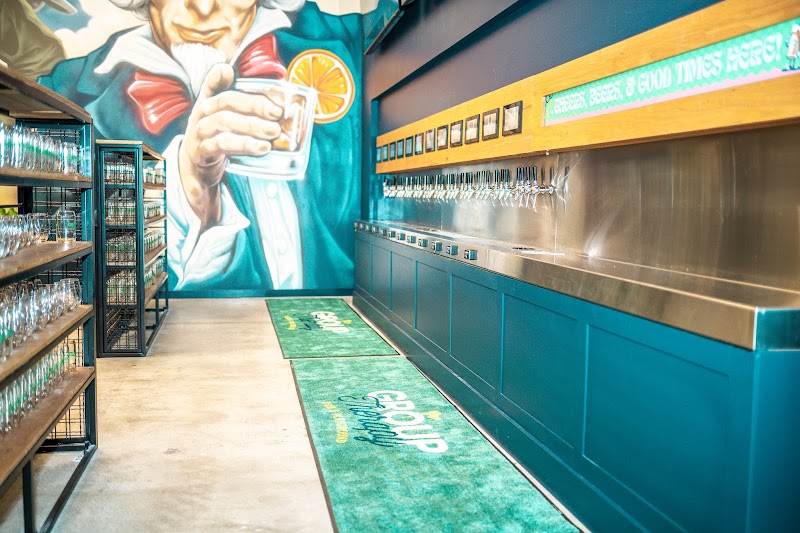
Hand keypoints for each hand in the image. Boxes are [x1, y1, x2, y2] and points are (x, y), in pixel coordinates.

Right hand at [179, 63, 282, 228]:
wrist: (196, 169)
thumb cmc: (218, 139)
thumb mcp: (228, 120)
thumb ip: (248, 109)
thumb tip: (280, 103)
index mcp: (208, 102)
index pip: (211, 83)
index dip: (218, 76)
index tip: (230, 71)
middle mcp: (202, 113)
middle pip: (226, 101)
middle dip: (254, 105)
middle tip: (277, 114)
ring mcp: (199, 132)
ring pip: (223, 122)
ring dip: (251, 126)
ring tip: (273, 133)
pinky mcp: (201, 152)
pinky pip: (221, 145)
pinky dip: (242, 145)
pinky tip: (261, 148)